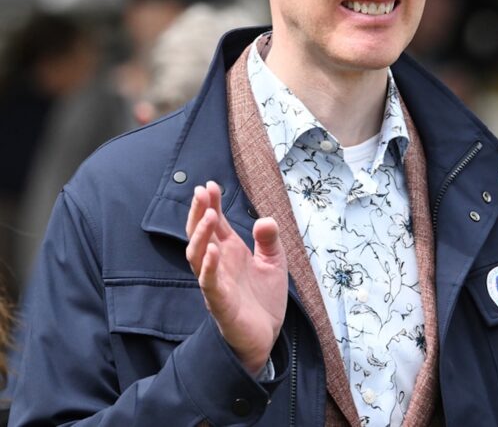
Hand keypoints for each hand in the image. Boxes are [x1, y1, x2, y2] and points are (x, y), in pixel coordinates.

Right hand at [185, 180, 287, 375]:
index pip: (216, 224)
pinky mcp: (220, 303)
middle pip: (200, 234)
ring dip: (202, 235)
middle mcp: (219, 264)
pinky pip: (209, 283)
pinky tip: (213, 250)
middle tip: (202, 192)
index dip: (211, 204)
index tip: (210, 185)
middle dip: (200, 213)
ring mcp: (216, 283)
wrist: (266, 337)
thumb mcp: (274, 262)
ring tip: (210, 215)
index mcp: (230, 252)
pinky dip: (209, 267)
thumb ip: (269, 240)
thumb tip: (265, 219)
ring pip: (198, 256)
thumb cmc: (264, 300)